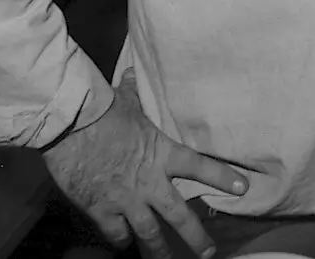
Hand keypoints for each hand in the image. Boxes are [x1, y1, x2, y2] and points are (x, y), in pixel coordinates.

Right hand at [42, 68, 247, 258]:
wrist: (71, 126)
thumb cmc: (103, 111)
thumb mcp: (126, 100)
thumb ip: (135, 93)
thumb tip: (133, 73)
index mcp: (163, 154)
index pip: (202, 167)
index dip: (224, 178)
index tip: (243, 188)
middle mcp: (150, 183)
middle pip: (180, 217)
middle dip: (195, 237)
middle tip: (208, 252)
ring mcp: (127, 200)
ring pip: (150, 234)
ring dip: (160, 251)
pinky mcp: (102, 210)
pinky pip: (117, 233)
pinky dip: (121, 240)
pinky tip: (124, 244)